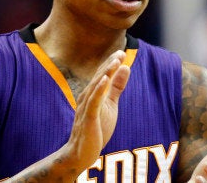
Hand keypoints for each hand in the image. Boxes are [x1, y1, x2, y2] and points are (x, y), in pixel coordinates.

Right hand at [62, 50, 130, 169]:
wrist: (81, 154)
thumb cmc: (95, 130)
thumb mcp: (110, 105)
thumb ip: (116, 87)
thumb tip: (125, 68)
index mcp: (92, 94)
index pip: (102, 75)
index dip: (111, 64)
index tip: (121, 52)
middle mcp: (86, 98)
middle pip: (99, 77)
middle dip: (109, 65)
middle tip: (120, 53)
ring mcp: (86, 108)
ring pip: (96, 87)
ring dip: (105, 73)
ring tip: (115, 61)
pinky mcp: (88, 118)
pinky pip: (93, 102)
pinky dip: (99, 89)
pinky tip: (105, 79)